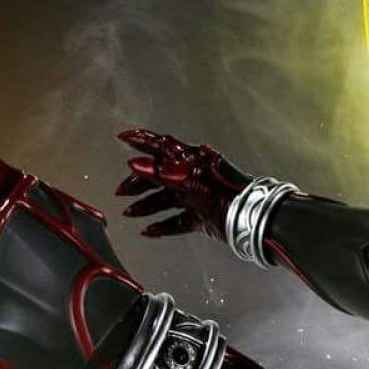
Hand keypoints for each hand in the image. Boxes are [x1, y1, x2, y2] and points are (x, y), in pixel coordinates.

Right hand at [114, 129, 250, 240]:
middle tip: (120, 192)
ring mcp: (196, 197)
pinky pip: (176, 221)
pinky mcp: (201, 218)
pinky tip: (148, 231)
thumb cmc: (223, 193)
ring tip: (129, 214)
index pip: (162, 147)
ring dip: (146, 206)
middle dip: (138, 183)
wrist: (249, 217)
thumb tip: (134, 164)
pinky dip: (162, 226)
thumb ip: (160, 173)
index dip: (142, 141)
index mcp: (191, 160)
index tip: (123, 137)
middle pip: (159, 177)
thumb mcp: (188, 181)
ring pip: (165, 200)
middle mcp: (192, 176)